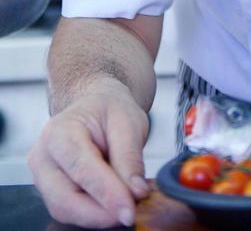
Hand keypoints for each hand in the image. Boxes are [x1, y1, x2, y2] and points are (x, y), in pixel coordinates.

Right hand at [28, 77, 149, 227]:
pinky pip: (70, 212)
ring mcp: (42, 178)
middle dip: (100, 213)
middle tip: (130, 214)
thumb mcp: (128, 121)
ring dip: (98, 215)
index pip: (81, 168)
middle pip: (65, 198)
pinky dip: (94, 214)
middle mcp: (42, 157)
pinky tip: (114, 206)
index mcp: (59, 132)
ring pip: (65, 210)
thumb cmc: (108, 111)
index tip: (129, 210)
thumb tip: (136, 193)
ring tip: (126, 206)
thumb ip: (130, 157)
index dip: (106, 193)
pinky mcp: (51, 193)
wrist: (95, 108)